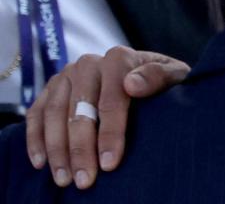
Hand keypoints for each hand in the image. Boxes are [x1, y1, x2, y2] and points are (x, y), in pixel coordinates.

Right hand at [24, 46, 188, 188]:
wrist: (147, 72)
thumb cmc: (163, 81)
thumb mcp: (174, 75)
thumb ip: (158, 76)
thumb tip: (132, 85)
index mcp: (119, 59)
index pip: (112, 100)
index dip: (110, 133)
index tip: (110, 163)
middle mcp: (89, 63)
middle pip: (80, 110)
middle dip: (81, 149)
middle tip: (85, 181)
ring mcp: (67, 75)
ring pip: (54, 114)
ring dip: (57, 150)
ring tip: (64, 179)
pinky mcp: (51, 87)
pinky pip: (37, 113)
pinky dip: (35, 139)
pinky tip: (41, 164)